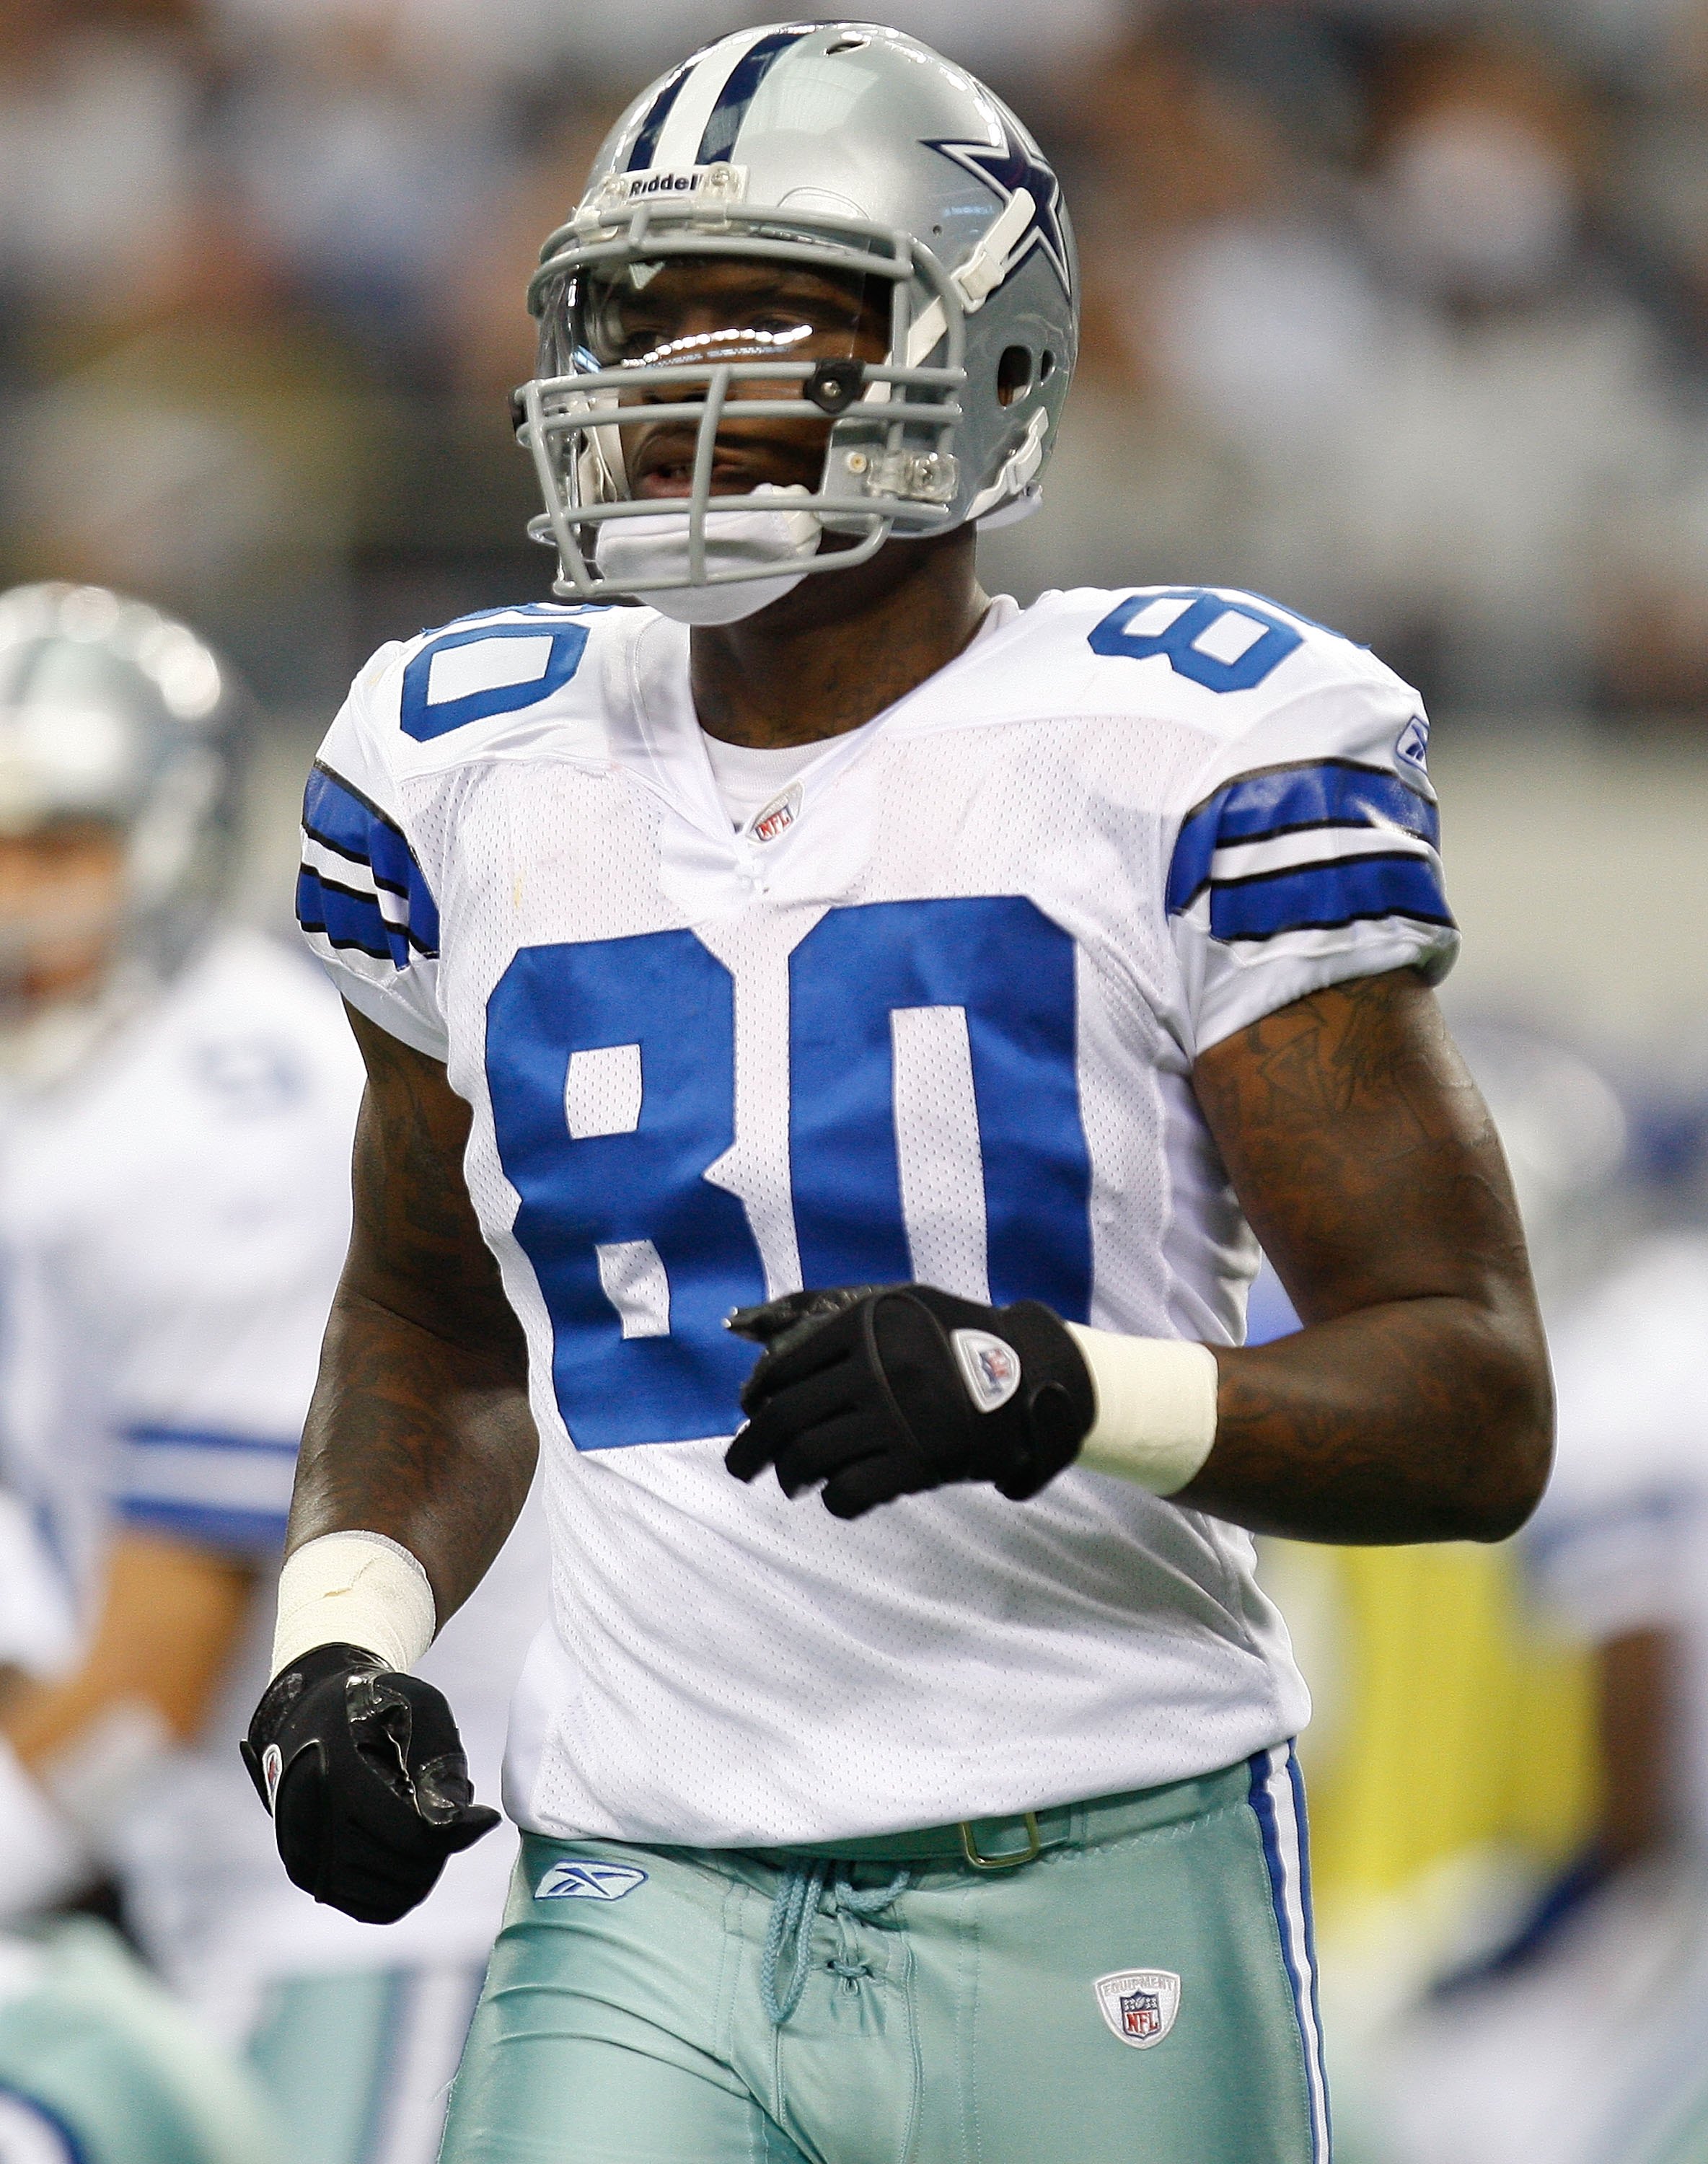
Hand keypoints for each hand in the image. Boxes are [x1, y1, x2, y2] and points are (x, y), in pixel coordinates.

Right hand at [241, 1642, 498, 1923]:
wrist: (304, 1715)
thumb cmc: (369, 1705)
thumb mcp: (418, 1706)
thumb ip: (446, 1764)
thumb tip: (473, 1823)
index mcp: (341, 1780)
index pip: (414, 1838)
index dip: (460, 1833)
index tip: (484, 1815)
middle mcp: (316, 1826)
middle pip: (408, 1872)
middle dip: (444, 1848)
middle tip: (450, 1813)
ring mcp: (306, 1854)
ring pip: (393, 1897)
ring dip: (424, 1870)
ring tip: (427, 1827)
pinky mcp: (306, 1871)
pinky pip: (369, 1907)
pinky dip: (400, 1889)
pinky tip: (406, 1850)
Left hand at [725, 1284, 1093, 1516]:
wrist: (1031, 1375)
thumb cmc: (953, 1336)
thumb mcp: (895, 1305)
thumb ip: (826, 1311)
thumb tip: (747, 1327)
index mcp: (867, 1324)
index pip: (785, 1367)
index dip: (756, 1396)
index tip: (750, 1411)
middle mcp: (877, 1367)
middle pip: (786, 1417)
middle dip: (750, 1448)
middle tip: (740, 1466)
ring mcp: (898, 1417)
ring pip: (811, 1457)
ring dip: (789, 1476)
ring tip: (791, 1481)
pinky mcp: (919, 1462)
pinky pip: (850, 1492)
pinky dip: (833, 1499)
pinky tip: (837, 1494)